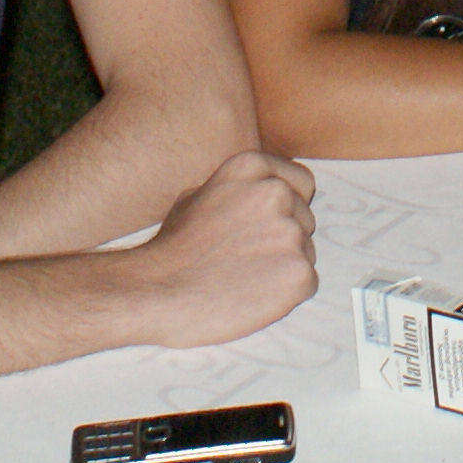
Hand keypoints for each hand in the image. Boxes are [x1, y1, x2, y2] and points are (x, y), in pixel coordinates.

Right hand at [133, 150, 319, 345]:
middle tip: (245, 259)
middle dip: (283, 240)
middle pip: (305, 220)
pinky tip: (252, 295)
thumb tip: (253, 192)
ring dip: (283, 267)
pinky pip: (306, 283)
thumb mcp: (196, 196)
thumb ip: (236, 190)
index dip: (287, 207)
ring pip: (306, 253)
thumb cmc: (172, 249)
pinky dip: (286, 295)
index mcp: (253, 167)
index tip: (264, 227)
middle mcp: (276, 193)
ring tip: (243, 278)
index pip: (302, 183)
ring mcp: (290, 232)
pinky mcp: (298, 272)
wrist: (157, 292)